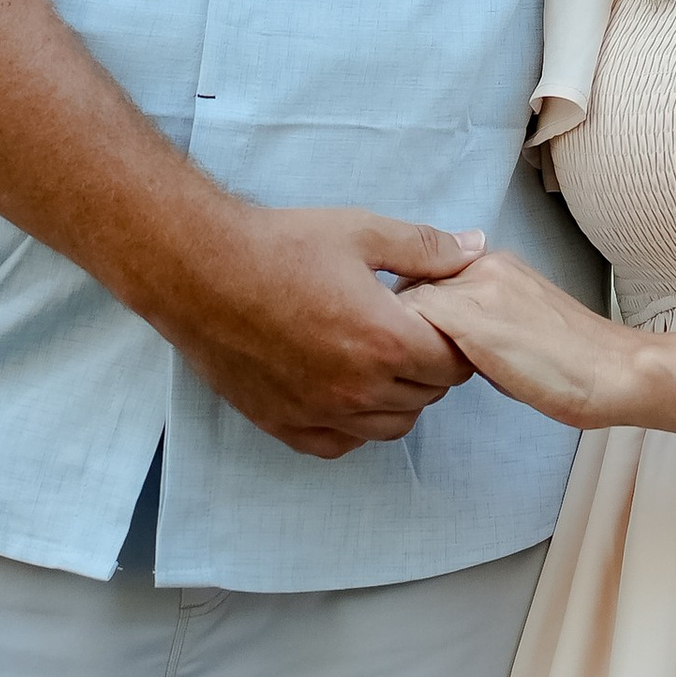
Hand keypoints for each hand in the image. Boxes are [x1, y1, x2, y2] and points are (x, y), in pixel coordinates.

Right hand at [151, 205, 484, 461]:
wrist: (201, 270)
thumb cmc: (281, 245)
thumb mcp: (362, 232)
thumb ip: (425, 248)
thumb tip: (474, 248)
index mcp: (385, 341)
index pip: (454, 364)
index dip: (455, 342)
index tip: (440, 322)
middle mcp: (357, 388)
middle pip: (426, 396)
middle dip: (429, 367)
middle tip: (409, 333)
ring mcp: (319, 413)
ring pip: (389, 427)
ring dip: (397, 398)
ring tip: (378, 359)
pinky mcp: (284, 425)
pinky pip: (340, 444)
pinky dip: (353, 424)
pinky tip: (345, 389)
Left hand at [408, 248, 638, 430]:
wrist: (613, 371)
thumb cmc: (570, 366)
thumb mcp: (517, 327)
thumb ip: (478, 320)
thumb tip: (438, 337)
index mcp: (496, 264)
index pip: (428, 277)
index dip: (412, 313)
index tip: (413, 344)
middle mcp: (483, 264)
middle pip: (411, 285)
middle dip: (398, 323)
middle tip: (402, 363)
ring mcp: (476, 287)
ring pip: (405, 304)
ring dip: (399, 338)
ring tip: (410, 374)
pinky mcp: (469, 317)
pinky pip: (410, 325)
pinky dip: (404, 351)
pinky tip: (420, 380)